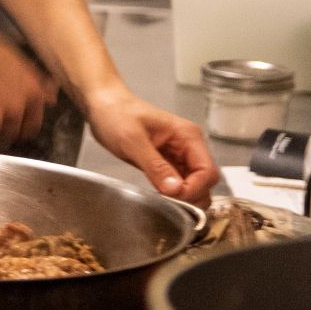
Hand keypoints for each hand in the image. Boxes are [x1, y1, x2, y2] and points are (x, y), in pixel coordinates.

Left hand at [85, 87, 219, 203]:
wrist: (103, 106)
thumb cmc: (116, 115)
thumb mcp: (133, 140)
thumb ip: (155, 165)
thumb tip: (175, 189)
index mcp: (188, 136)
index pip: (207, 171)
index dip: (194, 188)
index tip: (174, 197)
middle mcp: (188, 146)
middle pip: (205, 180)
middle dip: (191, 195)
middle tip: (169, 202)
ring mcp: (178, 155)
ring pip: (193, 184)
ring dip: (183, 197)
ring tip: (164, 201)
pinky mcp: (166, 163)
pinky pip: (178, 184)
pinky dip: (173, 194)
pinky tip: (160, 197)